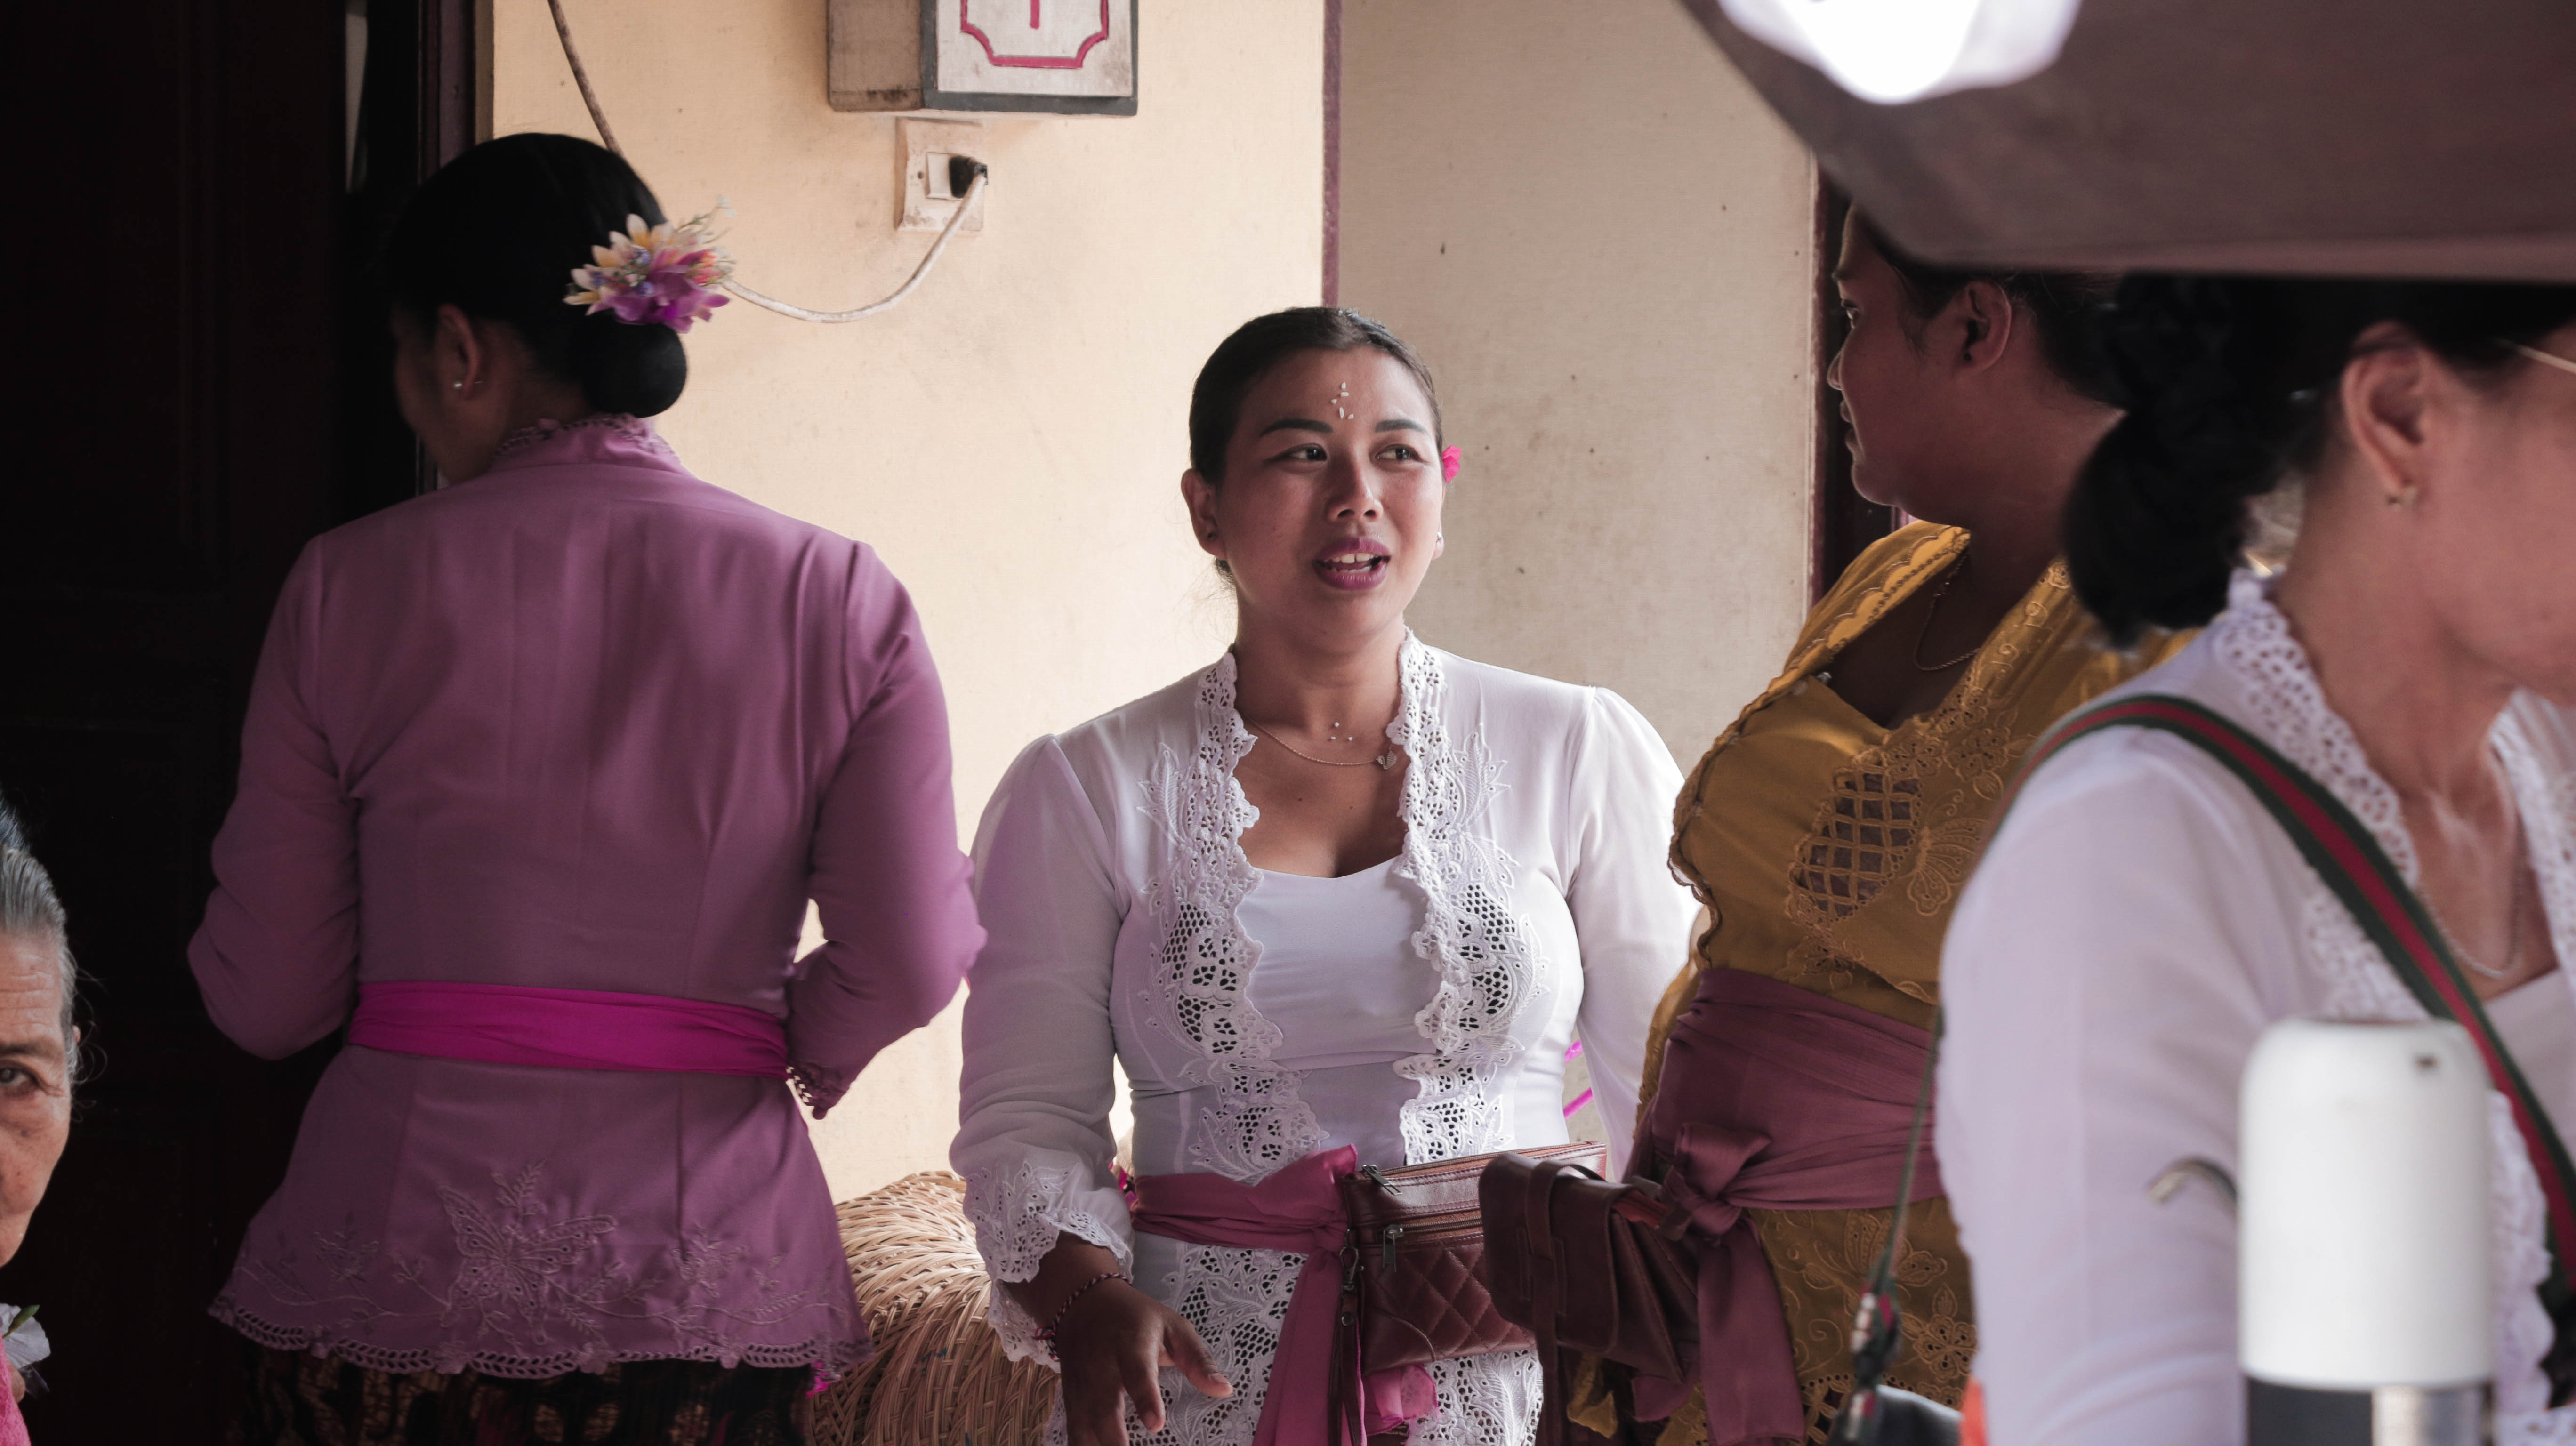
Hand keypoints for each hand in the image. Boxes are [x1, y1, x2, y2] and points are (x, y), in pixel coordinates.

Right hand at [1053, 1278, 1231, 1445]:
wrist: (1082, 1304)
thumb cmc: (1136, 1317)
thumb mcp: (1173, 1326)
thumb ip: (1198, 1360)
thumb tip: (1224, 1390)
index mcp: (1130, 1343)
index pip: (1137, 1372)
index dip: (1145, 1398)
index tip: (1155, 1424)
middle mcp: (1100, 1366)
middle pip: (1103, 1406)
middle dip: (1114, 1438)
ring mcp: (1081, 1385)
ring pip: (1083, 1424)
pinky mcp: (1070, 1399)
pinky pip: (1074, 1431)